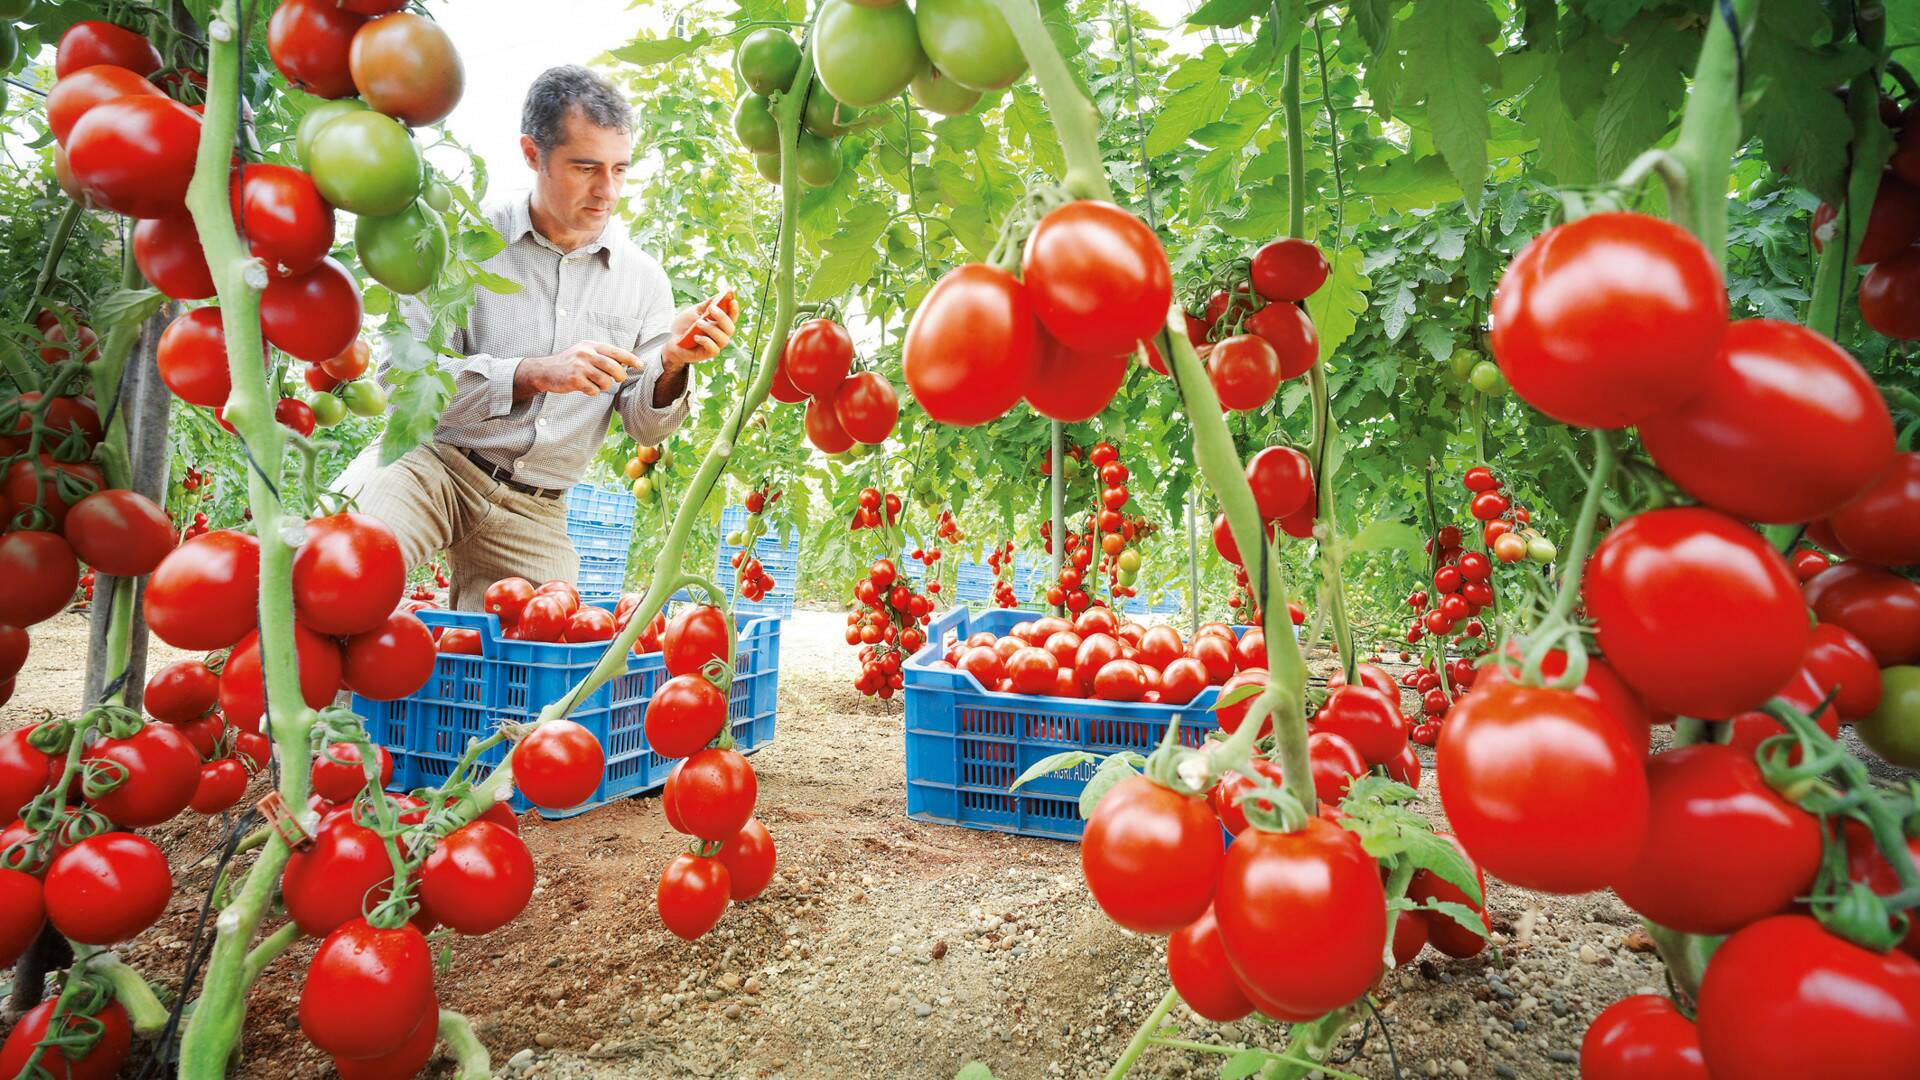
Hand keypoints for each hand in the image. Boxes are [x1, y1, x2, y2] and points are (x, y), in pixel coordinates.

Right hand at [515, 341, 641, 397]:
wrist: (544, 371)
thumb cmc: (569, 363)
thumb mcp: (584, 352)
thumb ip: (602, 355)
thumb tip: (625, 363)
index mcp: (591, 345)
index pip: (616, 351)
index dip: (631, 359)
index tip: (640, 365)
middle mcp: (586, 353)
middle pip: (613, 367)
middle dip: (620, 376)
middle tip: (618, 379)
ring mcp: (580, 366)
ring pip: (605, 381)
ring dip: (604, 386)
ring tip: (595, 383)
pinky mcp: (574, 379)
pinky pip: (593, 390)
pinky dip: (592, 391)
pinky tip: (584, 387)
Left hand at [664, 297, 737, 367]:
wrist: (670, 339)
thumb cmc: (684, 325)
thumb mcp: (694, 311)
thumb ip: (707, 304)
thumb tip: (719, 295)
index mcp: (719, 324)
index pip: (731, 317)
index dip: (734, 310)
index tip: (732, 300)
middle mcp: (720, 335)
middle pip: (730, 328)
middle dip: (722, 317)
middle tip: (711, 308)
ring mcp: (715, 345)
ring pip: (723, 339)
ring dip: (711, 329)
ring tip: (698, 323)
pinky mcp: (708, 354)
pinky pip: (714, 349)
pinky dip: (705, 341)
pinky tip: (695, 337)